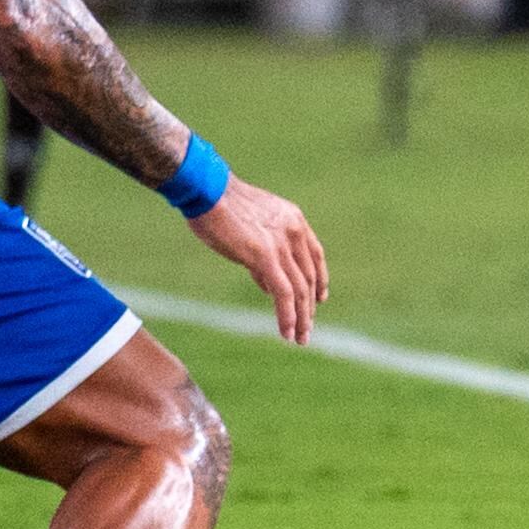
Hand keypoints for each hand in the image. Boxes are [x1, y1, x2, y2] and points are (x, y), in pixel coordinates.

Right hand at [191, 179, 329, 344]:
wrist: (207, 190)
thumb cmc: (220, 205)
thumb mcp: (251, 226)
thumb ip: (264, 252)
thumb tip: (267, 283)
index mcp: (293, 219)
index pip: (316, 255)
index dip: (320, 279)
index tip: (320, 299)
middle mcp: (294, 231)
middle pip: (310, 277)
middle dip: (310, 307)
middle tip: (307, 331)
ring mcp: (281, 243)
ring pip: (300, 290)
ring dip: (302, 318)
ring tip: (299, 339)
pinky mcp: (265, 256)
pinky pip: (284, 293)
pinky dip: (288, 316)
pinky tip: (286, 332)